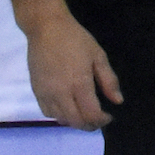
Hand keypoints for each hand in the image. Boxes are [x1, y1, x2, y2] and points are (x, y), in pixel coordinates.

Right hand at [24, 8, 122, 129]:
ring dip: (74, 122)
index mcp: (79, 84)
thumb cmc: (76, 40)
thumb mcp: (99, 56)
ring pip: (60, 119)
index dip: (102, 120)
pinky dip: (59, 116)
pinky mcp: (36, 91)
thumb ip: (109, 80)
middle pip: (75, 121)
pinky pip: (47, 112)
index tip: (109, 116)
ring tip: (85, 114)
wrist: (46, 29)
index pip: (90, 114)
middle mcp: (61, 93)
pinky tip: (68, 108)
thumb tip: (118, 101)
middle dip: (89, 125)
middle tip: (99, 120)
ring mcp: (46, 94)